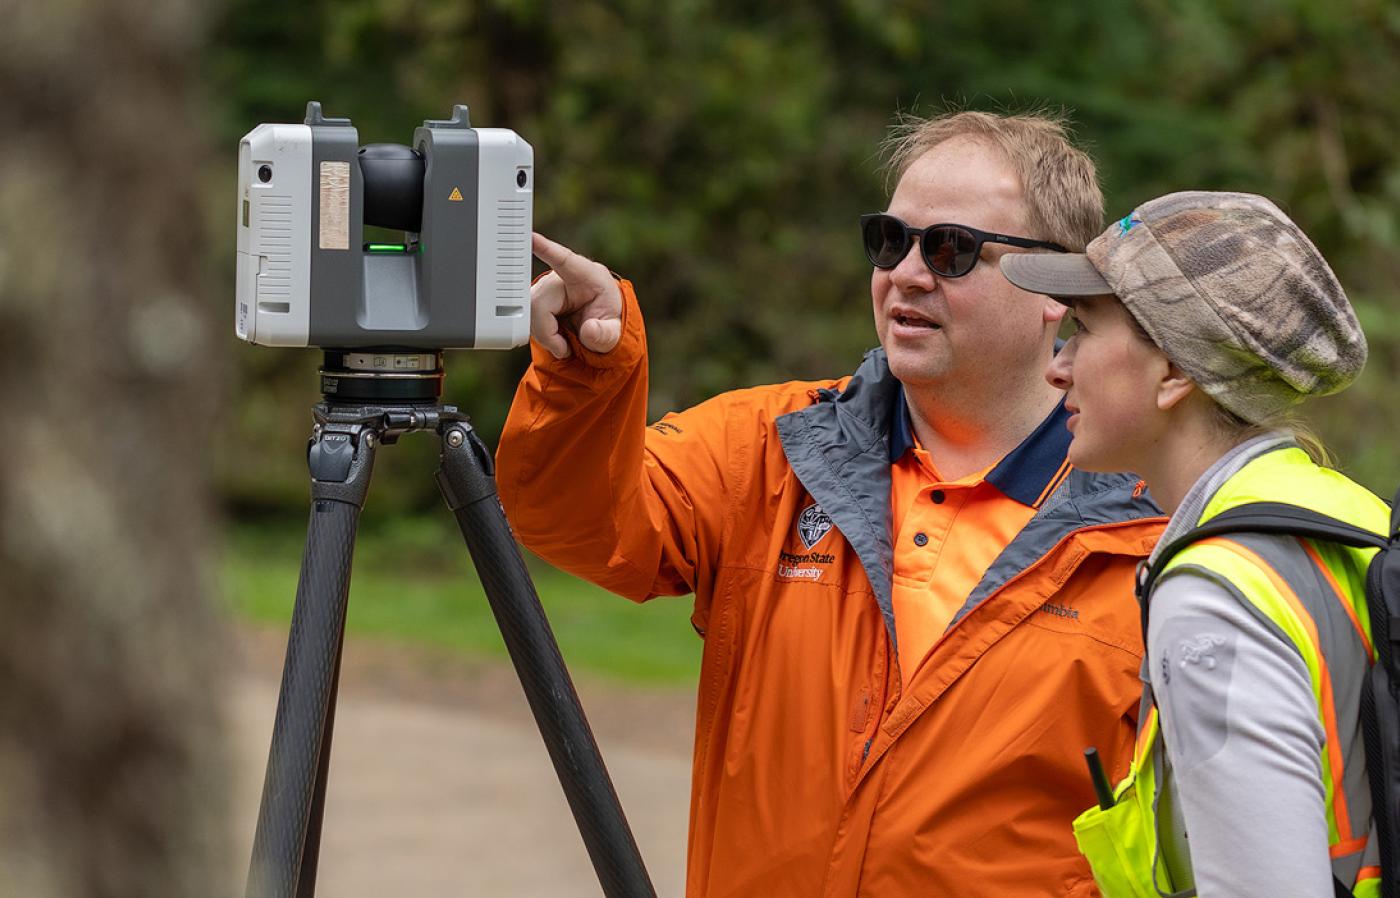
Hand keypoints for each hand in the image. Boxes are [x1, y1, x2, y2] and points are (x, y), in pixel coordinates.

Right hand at [530, 232, 622, 358]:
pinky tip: (554, 338)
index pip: (564, 259)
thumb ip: (605, 334)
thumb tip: (589, 331)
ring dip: (543, 334)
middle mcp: (563, 277)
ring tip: (562, 344)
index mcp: (588, 275)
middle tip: (563, 347)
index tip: (532, 237)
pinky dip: (539, 334)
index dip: (546, 249)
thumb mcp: (614, 333)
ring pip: (528, 310)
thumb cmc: (608, 321)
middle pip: (538, 302)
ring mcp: (547, 287)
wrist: (601, 326)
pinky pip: (526, 316)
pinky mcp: (537, 298)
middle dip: (546, 331)